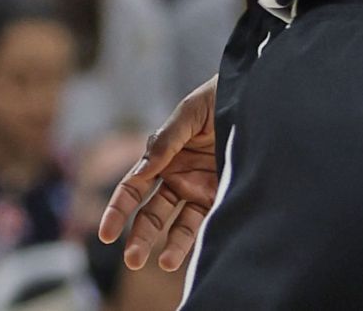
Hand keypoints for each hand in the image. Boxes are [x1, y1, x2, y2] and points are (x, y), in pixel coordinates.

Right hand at [98, 75, 220, 271]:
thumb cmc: (218, 99)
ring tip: (165, 264)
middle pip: (151, 213)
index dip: (118, 210)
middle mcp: (176, 178)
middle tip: (131, 260)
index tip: (106, 233)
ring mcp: (198, 191)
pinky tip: (184, 256)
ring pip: (177, 225)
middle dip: (139, 237)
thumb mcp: (190, 113)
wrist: (256, 99)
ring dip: (170, 246)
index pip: (133, 187)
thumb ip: (166, 140)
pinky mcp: (220, 199)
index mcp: (162, 156)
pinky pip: (204, 225)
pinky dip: (193, 241)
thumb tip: (140, 170)